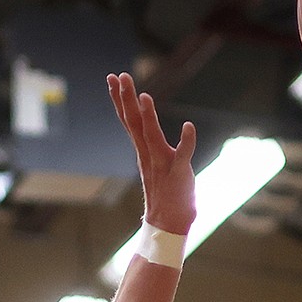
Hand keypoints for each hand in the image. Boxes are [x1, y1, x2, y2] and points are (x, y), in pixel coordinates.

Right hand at [107, 71, 195, 235]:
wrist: (169, 224)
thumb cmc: (165, 194)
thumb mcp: (153, 164)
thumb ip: (149, 146)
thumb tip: (142, 131)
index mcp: (144, 151)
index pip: (129, 121)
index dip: (121, 99)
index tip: (112, 78)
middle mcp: (150, 155)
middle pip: (134, 123)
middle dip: (127, 99)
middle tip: (119, 76)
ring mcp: (163, 164)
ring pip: (152, 136)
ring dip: (148, 117)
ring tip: (144, 96)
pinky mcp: (179, 174)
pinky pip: (183, 156)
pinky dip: (187, 142)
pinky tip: (189, 127)